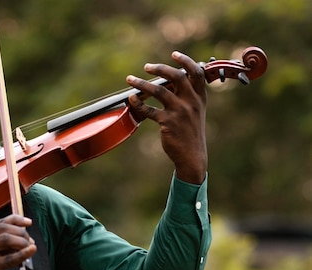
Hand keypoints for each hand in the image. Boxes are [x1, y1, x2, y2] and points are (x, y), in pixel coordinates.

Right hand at [0, 214, 36, 269]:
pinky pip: (9, 259)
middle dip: (21, 232)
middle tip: (29, 241)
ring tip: (29, 248)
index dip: (16, 220)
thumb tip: (20, 239)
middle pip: (3, 228)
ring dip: (22, 242)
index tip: (28, 222)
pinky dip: (23, 254)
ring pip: (6, 239)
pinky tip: (31, 251)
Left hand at [126, 51, 207, 183]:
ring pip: (159, 91)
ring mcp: (180, 112)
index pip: (196, 73)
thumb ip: (188, 96)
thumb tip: (170, 82)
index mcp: (200, 98)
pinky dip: (138, 103)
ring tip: (130, 80)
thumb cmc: (191, 133)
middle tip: (146, 66)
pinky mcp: (168, 123)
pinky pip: (149, 110)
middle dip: (160, 68)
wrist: (192, 156)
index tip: (174, 54)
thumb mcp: (196, 112)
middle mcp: (191, 102)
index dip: (185, 61)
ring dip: (141, 83)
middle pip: (176, 76)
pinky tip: (131, 99)